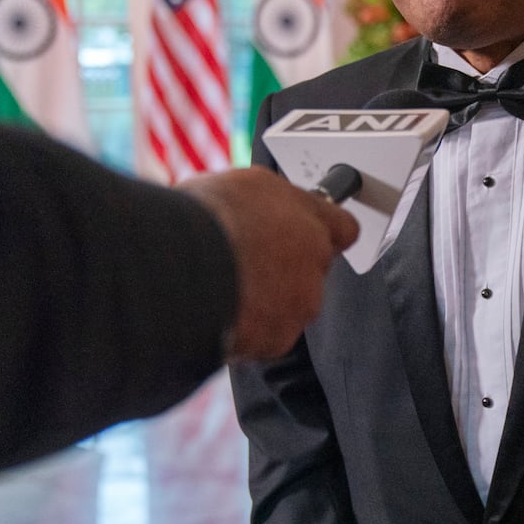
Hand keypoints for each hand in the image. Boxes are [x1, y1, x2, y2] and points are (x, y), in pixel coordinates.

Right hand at [178, 167, 357, 359]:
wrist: (180, 267)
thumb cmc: (204, 220)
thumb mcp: (241, 185)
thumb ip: (266, 201)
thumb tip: (262, 206)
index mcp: (310, 218)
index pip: (342, 228)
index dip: (321, 232)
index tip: (306, 235)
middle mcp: (315, 261)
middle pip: (311, 271)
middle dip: (284, 270)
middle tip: (245, 264)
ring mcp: (301, 303)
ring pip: (290, 306)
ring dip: (266, 302)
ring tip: (224, 290)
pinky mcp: (279, 338)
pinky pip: (266, 336)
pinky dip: (247, 331)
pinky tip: (220, 314)